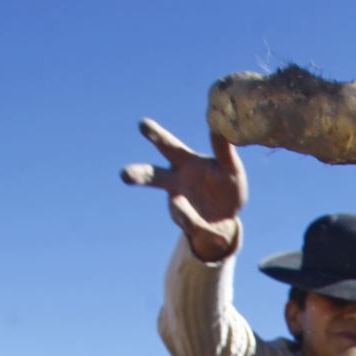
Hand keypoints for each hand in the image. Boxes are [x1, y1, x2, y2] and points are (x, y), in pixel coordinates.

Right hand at [121, 119, 246, 261]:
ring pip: (176, 209)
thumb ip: (224, 150)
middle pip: (154, 176)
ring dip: (180, 213)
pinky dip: (201, 224)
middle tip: (124, 175)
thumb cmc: (226, 185)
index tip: (141, 125)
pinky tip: (212, 230)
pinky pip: (197, 224)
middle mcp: (176, 183)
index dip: (156, 136)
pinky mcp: (192, 225)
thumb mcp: (231, 167)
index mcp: (185, 163)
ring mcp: (181, 206)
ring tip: (171, 205)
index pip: (169, 146)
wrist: (225, 218)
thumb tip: (219, 127)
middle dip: (139, 175)